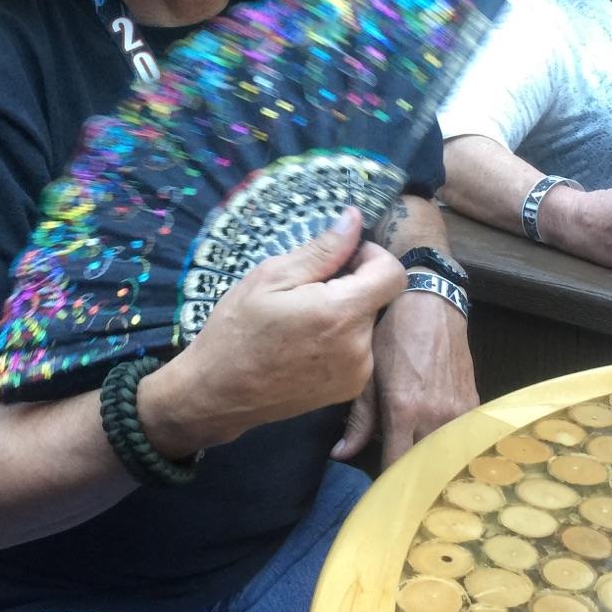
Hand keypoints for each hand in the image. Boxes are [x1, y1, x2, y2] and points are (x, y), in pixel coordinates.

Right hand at [143, 207, 405, 454]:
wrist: (218, 392)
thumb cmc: (237, 329)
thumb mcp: (271, 276)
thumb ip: (323, 249)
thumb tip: (355, 218)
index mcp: (341, 313)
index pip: (393, 273)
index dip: (371, 256)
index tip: (341, 258)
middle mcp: (359, 346)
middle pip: (378, 297)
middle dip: (351, 285)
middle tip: (306, 290)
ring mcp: (357, 373)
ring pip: (367, 322)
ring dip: (345, 312)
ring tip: (302, 320)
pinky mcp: (349, 390)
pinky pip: (359, 348)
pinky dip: (341, 338)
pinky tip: (305, 342)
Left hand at [332, 288, 478, 468]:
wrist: (432, 306)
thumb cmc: (393, 337)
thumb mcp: (368, 374)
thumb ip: (359, 420)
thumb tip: (340, 455)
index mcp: (404, 410)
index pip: (398, 466)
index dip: (389, 484)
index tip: (381, 492)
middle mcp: (435, 416)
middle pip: (426, 468)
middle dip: (412, 478)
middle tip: (400, 484)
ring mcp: (460, 412)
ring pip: (448, 456)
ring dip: (433, 463)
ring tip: (420, 468)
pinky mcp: (474, 404)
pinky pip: (462, 438)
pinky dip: (450, 446)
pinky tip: (438, 446)